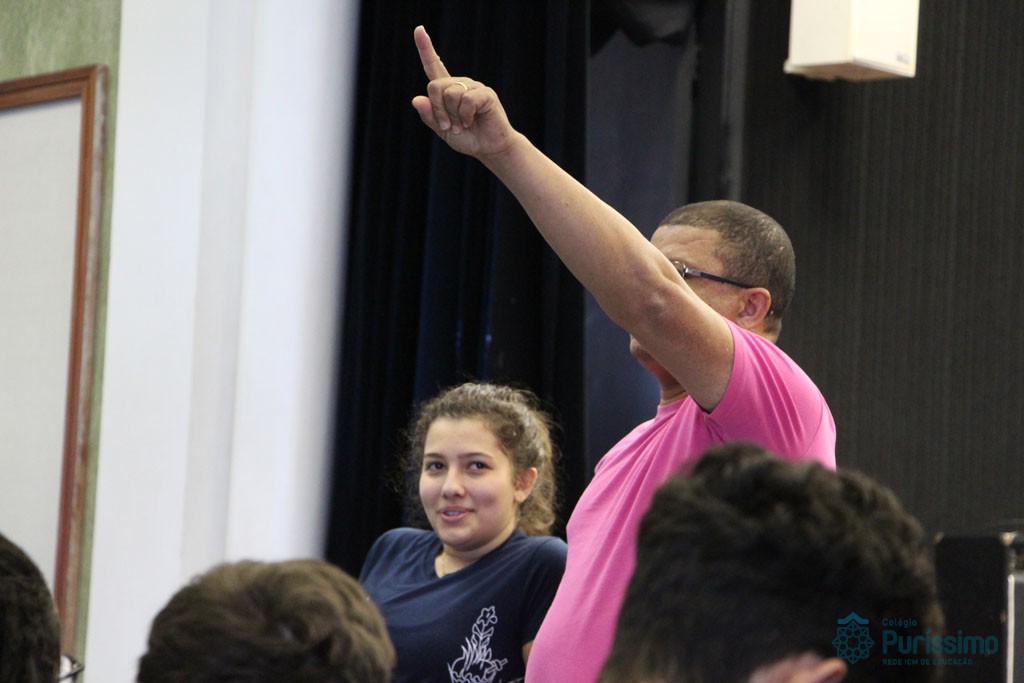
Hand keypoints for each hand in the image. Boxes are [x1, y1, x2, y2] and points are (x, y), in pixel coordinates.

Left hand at [411, 26, 517, 158]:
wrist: (489, 148)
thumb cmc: (467, 137)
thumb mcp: (442, 130)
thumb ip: (429, 116)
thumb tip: (416, 99)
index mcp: (447, 90)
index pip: (433, 66)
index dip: (425, 48)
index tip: (419, 30)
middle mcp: (459, 84)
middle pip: (435, 86)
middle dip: (438, 110)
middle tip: (449, 125)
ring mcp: (473, 87)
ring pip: (450, 94)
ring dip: (453, 115)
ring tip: (463, 124)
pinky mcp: (485, 93)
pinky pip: (466, 100)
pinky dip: (465, 116)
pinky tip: (471, 121)